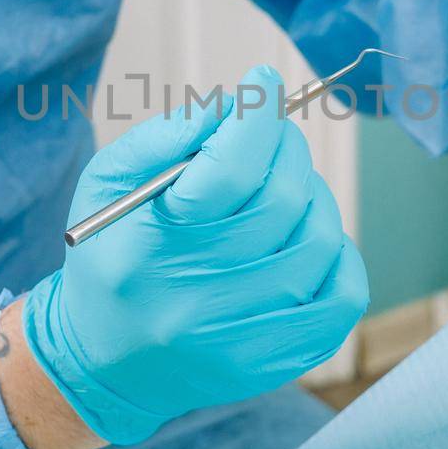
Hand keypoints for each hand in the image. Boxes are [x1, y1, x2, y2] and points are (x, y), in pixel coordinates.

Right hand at [23, 66, 368, 445]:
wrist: (105, 364)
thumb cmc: (111, 258)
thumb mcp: (107, 187)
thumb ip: (166, 137)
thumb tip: (236, 107)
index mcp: (149, 249)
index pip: (229, 170)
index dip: (257, 116)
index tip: (263, 84)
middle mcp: (195, 300)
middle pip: (282, 199)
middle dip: (284, 149)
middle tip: (268, 140)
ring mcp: (240, 339)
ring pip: (319, 241)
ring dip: (311, 198)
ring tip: (282, 192)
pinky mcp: (274, 363)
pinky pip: (343, 297)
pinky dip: (338, 255)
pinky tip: (305, 240)